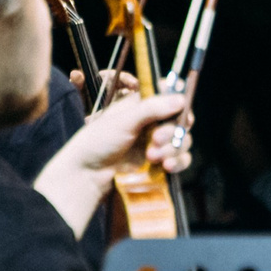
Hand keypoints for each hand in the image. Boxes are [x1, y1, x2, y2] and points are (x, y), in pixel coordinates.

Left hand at [34, 90, 191, 236]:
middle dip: (173, 130)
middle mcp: (153, 122)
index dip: (179, 99)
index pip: (169, 94)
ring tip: (152, 156)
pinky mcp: (160, 163)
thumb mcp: (124, 121)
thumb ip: (152, 108)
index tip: (181, 107)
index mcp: (142, 105)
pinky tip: (167, 167)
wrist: (87, 176)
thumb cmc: (98, 141)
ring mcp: (157, 143)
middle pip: (181, 119)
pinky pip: (181, 159)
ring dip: (173, 148)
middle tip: (157, 138)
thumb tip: (181, 99)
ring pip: (182, 140)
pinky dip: (178, 162)